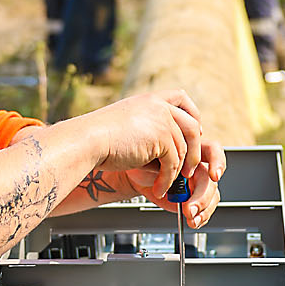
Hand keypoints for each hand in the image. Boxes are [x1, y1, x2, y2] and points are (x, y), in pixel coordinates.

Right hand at [89, 90, 225, 220]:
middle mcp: (158, 106)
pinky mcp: (162, 139)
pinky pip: (173, 163)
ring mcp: (162, 121)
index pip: (181, 97)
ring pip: (183, 149)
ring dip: (177, 171)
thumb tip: (160, 143)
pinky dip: (168, 180)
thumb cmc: (96, 138)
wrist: (87, 141)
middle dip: (194, 149)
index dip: (193, 114)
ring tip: (167, 184)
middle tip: (189, 168)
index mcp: (149, 100)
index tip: (197, 130)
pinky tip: (158, 188)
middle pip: (191, 126)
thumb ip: (145, 126)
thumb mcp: (125, 123)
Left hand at [126, 138, 225, 227]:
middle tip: (189, 208)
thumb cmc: (146, 162)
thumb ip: (168, 163)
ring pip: (212, 196)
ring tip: (190, 217)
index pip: (213, 151)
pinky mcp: (195, 200)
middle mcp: (200, 167)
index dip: (217, 163)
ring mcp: (199, 184)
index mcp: (193, 150)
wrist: (138, 177)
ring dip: (203, 210)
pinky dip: (200, 217)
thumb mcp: (153, 158)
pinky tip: (193, 221)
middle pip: (211, 180)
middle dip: (202, 197)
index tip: (213, 176)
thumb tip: (172, 171)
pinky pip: (205, 209)